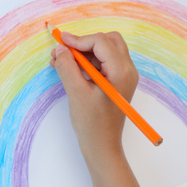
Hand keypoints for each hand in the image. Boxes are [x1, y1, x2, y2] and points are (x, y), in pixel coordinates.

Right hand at [50, 31, 149, 186]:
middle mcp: (127, 70)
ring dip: (83, 52)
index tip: (60, 42)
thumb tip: (59, 49)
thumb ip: (67, 67)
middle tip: (64, 51)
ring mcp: (123, 76)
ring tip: (62, 61)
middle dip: (84, 43)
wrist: (102, 146)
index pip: (100, 42)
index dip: (78, 40)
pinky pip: (102, 63)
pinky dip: (86, 62)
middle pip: (107, 41)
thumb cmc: (92, 123)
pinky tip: (69, 69)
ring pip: (104, 50)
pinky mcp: (116, 82)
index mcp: (121, 71)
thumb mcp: (76, 92)